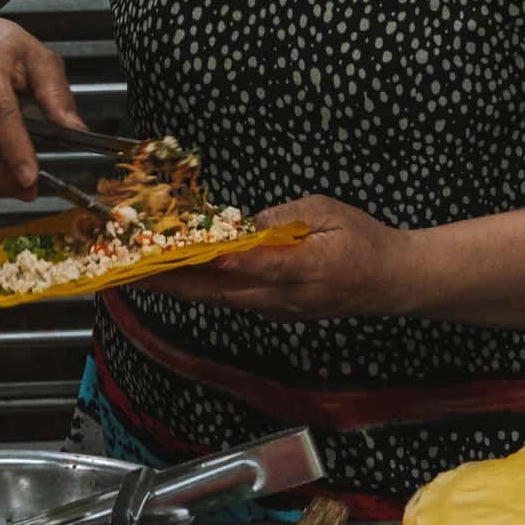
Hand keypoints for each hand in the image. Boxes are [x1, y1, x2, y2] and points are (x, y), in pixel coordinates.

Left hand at [159, 195, 417, 320]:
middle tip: (133, 271)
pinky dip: (203, 292)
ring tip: (141, 276)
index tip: (185, 257)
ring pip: (221, 301)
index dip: (219, 262)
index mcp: (306, 267)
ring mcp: (279, 310)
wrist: (391, 282)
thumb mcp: (329, 211)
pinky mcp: (276, 313)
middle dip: (175, 282)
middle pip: (223, 292)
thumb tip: (246, 224)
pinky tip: (177, 280)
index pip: (257, 265)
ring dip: (180, 290)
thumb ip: (287, 217)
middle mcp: (287, 296)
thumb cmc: (364, 239)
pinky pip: (233, 302)